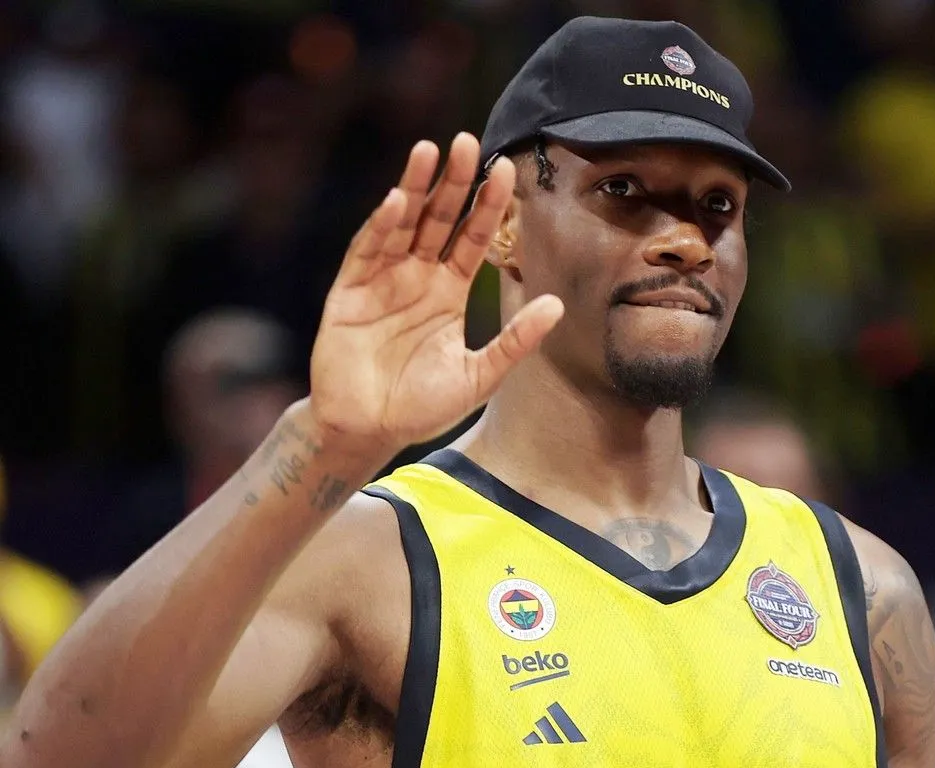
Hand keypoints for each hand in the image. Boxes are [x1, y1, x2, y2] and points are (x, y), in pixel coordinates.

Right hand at [309, 133, 562, 453]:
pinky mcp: (350, 292)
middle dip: (453, 182)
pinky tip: (395, 201)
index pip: (473, 237)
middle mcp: (417, 276)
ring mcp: (382, 280)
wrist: (368, 430)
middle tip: (467, 143)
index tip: (506, 170)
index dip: (488, 205)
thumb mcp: (479, 374)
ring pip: (401, 223)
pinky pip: (367, 252)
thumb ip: (515, 340)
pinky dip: (380, 226)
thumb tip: (557, 305)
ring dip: (414, 188)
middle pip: (438, 218)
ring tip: (428, 151)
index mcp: (449, 290)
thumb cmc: (422, 405)